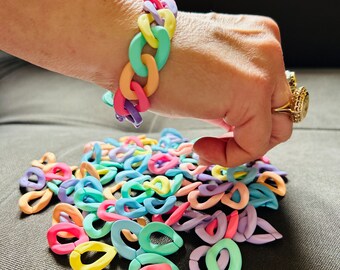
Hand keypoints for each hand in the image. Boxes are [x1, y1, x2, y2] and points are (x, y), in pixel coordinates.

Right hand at [144, 12, 291, 166]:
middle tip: (218, 143)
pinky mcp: (253, 92)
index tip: (218, 131)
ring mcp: (265, 68)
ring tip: (209, 148)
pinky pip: (256, 142)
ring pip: (277, 129)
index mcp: (258, 39)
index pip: (272, 92)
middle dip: (250, 134)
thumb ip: (228, 92)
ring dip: (243, 147)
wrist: (131, 49)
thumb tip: (233, 118)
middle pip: (280, 110)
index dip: (247, 118)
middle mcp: (268, 48)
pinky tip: (203, 148)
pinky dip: (232, 156)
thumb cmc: (155, 59)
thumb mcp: (204, 72)